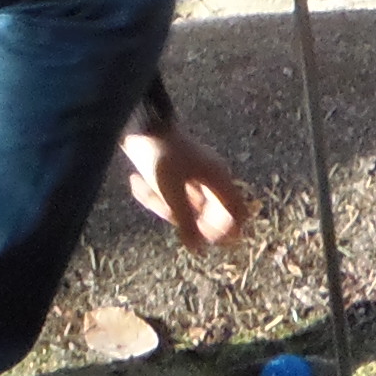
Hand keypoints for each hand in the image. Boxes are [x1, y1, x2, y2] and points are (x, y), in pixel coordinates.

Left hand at [122, 128, 253, 249]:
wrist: (137, 125)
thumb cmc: (159, 157)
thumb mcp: (171, 195)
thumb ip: (186, 224)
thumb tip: (199, 250)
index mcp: (219, 178)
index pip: (238, 212)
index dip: (227, 231)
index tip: (207, 240)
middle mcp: (211, 177)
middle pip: (206, 214)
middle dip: (181, 219)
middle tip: (165, 210)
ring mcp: (193, 175)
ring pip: (183, 207)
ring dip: (161, 205)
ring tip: (142, 188)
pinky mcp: (176, 174)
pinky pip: (170, 196)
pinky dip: (154, 195)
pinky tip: (137, 182)